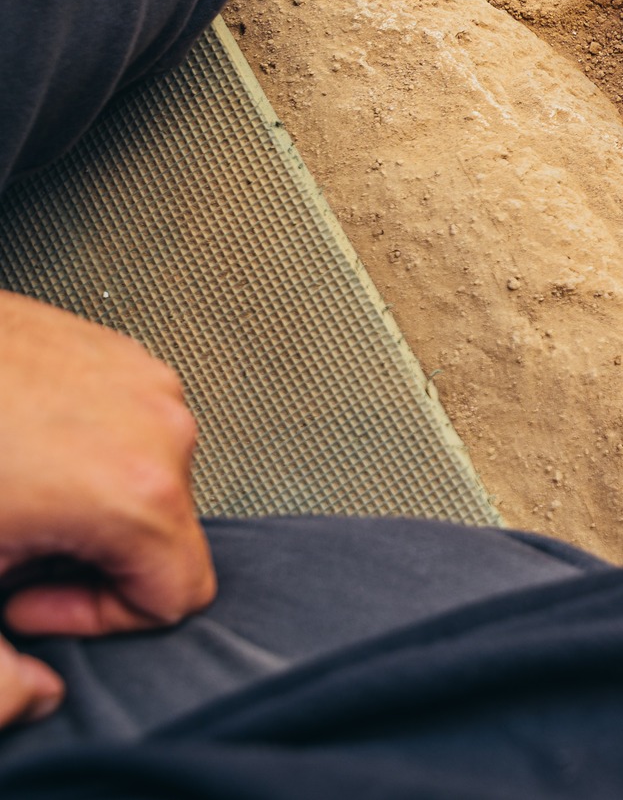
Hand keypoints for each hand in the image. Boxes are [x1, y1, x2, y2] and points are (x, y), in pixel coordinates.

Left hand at [0, 292, 215, 724]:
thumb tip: (35, 695)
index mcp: (138, 491)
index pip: (181, 595)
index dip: (99, 616)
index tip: (34, 595)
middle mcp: (159, 427)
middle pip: (167, 533)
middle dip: (91, 554)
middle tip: (11, 543)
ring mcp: (143, 379)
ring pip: (151, 476)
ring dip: (89, 499)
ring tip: (13, 488)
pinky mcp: (120, 351)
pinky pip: (132, 425)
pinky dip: (84, 448)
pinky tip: (19, 445)